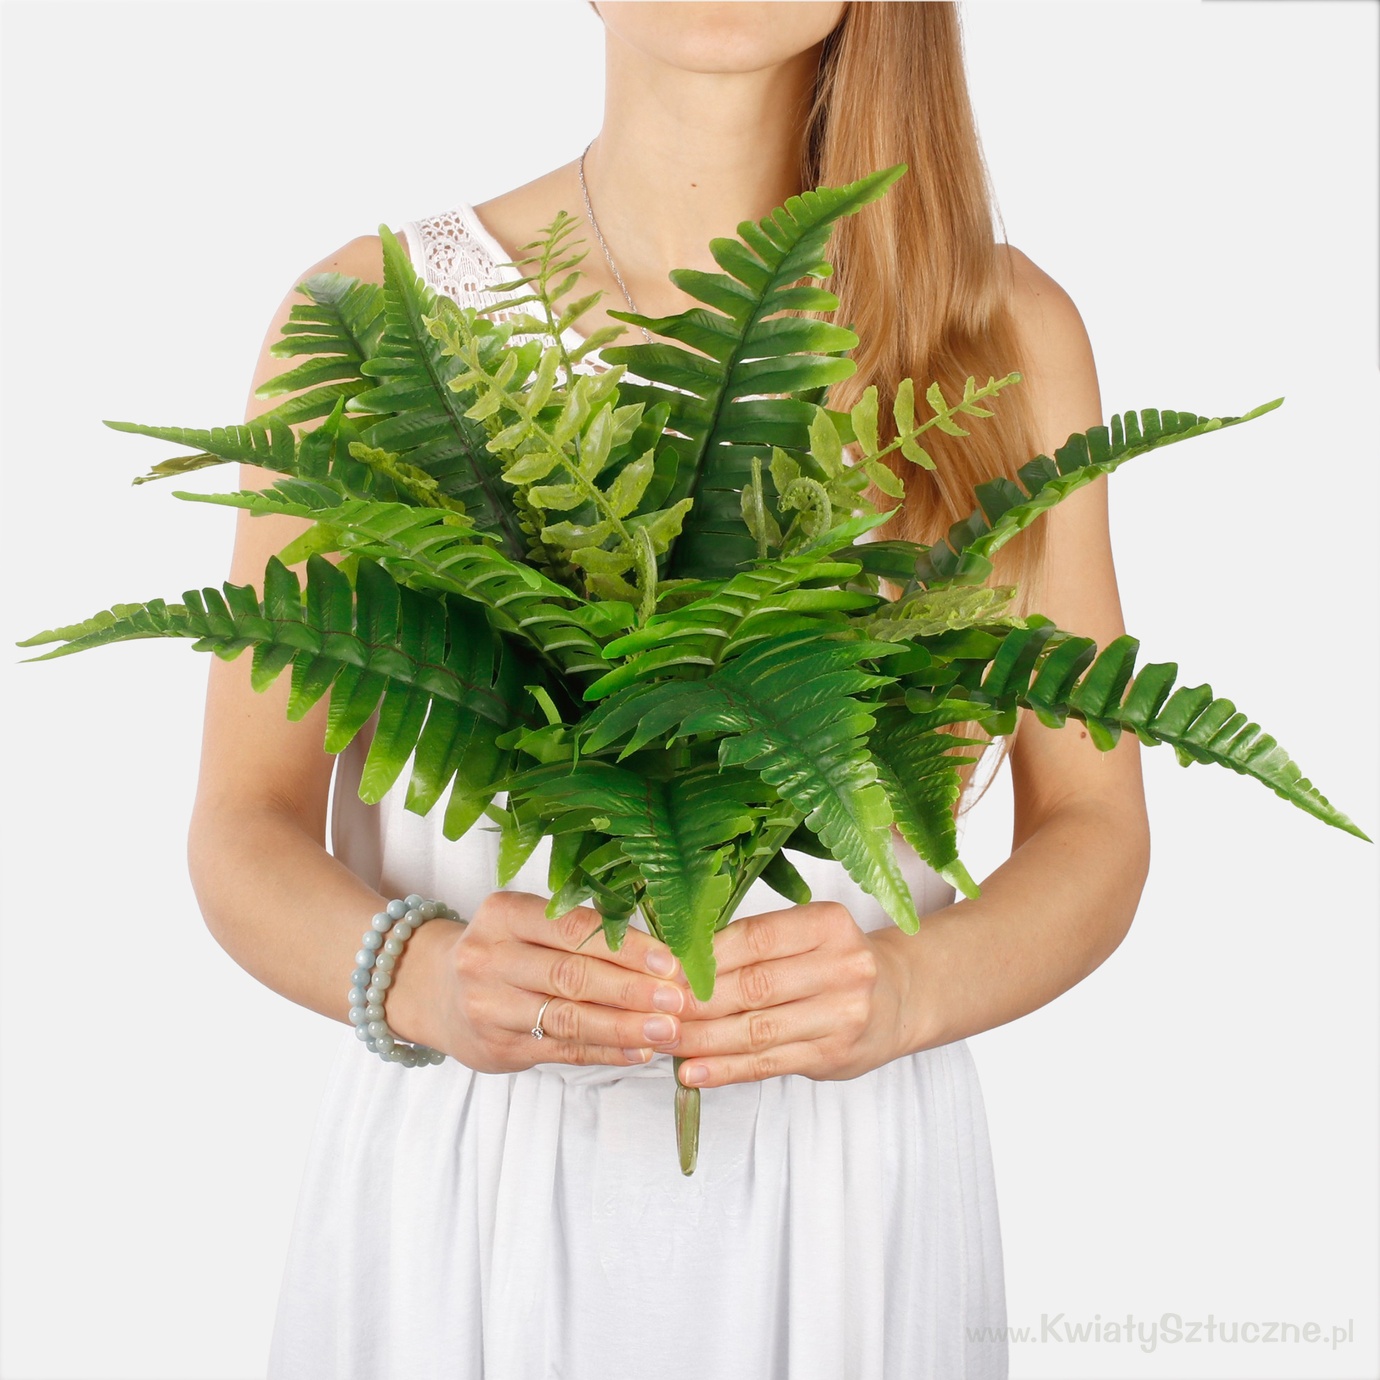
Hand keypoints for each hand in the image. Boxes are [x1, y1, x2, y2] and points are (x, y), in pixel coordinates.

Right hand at [391, 891, 691, 1073]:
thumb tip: (659, 952)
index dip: (625, 947)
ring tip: (668, 1030)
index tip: (671, 962)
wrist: (431, 989)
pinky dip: (605, 1052)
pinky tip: (639, 1051)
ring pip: (567, 1018)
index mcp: (503, 914)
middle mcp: (490, 958)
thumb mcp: (524, 922)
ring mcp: (489, 1006)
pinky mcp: (497, 1047)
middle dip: (632, 990)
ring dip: (624, 1026)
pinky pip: (561, 1050)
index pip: (573, 929)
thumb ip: (579, 931)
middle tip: (679, 999)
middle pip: (572, 975)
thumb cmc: (501, 948)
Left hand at [650, 901, 910, 1087]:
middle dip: (695, 1001)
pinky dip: (726, 1069)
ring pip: (756, 1029)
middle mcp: (844, 967)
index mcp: (829, 924)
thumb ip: (754, 943)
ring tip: (662, 1041)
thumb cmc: (833, 961)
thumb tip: (678, 960)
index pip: (756, 937)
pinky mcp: (834, 1055)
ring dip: (702, 1039)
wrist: (898, 998)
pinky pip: (768, 1064)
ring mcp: (843, 1014)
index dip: (706, 956)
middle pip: (753, 986)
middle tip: (652, 1008)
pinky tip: (694, 1072)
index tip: (664, 969)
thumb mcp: (806, 934)